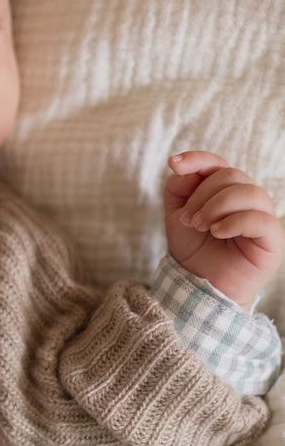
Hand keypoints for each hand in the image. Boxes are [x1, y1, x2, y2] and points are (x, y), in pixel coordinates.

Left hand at [165, 150, 283, 308]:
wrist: (199, 286)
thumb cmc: (193, 250)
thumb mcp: (176, 215)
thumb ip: (178, 188)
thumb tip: (185, 168)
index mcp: (226, 191)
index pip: (218, 164)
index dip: (197, 159)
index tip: (173, 164)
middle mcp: (248, 201)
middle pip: (231, 175)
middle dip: (202, 195)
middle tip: (188, 219)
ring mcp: (263, 218)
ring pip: (249, 192)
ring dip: (217, 206)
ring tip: (200, 226)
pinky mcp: (272, 240)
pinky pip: (261, 219)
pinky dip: (235, 221)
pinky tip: (217, 232)